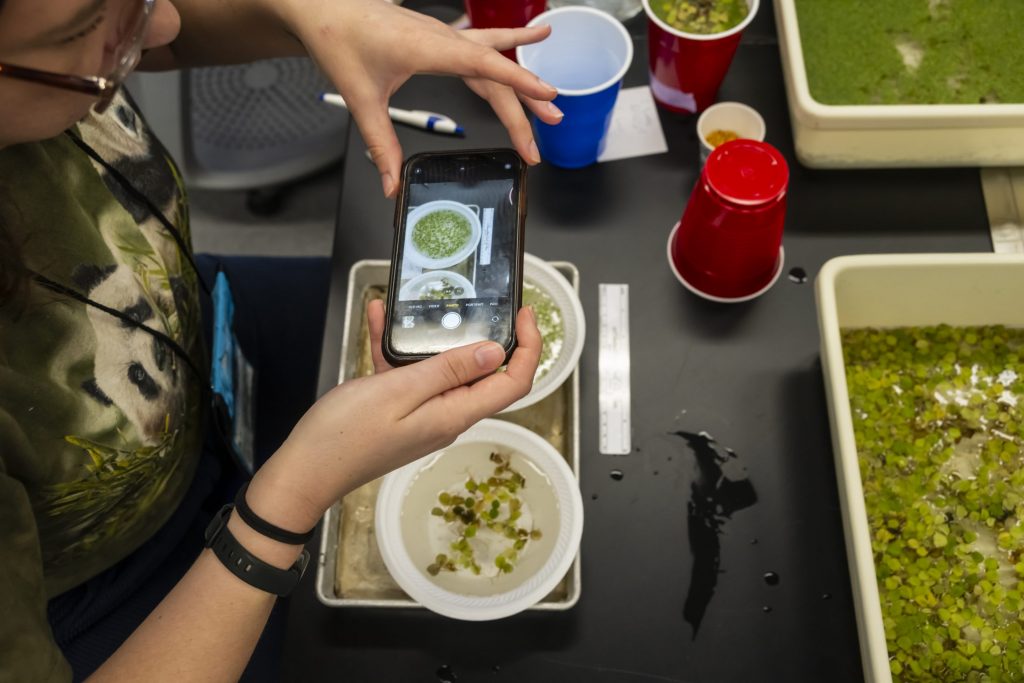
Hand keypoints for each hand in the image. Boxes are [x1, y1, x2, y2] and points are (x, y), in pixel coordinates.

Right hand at [246, 303, 540, 531]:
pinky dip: (396, 347)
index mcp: (454, 414)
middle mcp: (446, 416)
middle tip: (477, 299)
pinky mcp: (398, 411)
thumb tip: (494, 352)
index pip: (511, 383)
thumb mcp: (398, 391)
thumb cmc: (345, 434)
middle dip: (484, 334)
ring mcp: (422, 414)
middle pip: (483, 374)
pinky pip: (407, 373)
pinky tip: (375, 317)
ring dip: (432, 336)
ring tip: (417, 303)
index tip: (523, 314)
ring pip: (442, 369)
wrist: (304, 471)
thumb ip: (447, 371)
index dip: (528, 348)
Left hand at [278, 0, 562, 196]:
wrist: (321, 6)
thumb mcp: (359, 98)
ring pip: (492, 58)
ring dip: (522, 79)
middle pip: (494, 73)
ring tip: (552, 98)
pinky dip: (507, 47)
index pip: (486, 66)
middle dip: (524, 104)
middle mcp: (442, 38)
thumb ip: (380, 143)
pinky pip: (481, 44)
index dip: (520, 83)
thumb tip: (391, 183)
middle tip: (547, 132)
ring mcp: (442, 35)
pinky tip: (531, 41)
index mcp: (429, 48)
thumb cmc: (338, 38)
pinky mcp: (436, 36)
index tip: (548, 98)